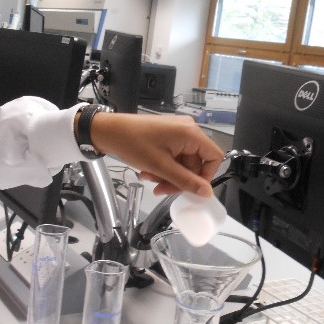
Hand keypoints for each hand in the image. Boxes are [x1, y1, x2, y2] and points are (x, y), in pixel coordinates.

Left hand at [89, 112, 223, 196]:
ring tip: (150, 179)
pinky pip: (173, 157)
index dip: (205, 176)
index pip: (214, 157)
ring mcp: (177, 133)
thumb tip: (207, 192)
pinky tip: (148, 172)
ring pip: (183, 162)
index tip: (190, 189)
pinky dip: (163, 167)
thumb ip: (186, 181)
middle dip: (179, 179)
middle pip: (196, 163)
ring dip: (168, 175)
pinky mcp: (167, 136)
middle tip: (161, 189)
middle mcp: (188, 130)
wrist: (108, 130)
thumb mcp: (161, 167)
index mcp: (191, 133)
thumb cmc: (134, 144)